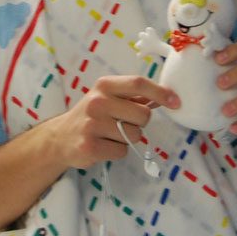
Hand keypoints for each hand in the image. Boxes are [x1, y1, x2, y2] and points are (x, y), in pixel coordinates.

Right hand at [50, 75, 178, 169]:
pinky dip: (117, 151)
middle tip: (123, 123)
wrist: (60, 138)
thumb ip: (134, 96)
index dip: (160, 92)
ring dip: (127, 139)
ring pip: (135, 136)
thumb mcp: (108, 97)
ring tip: (109, 135)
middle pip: (143, 114)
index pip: (138, 83)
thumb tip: (166, 96)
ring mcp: (92, 124)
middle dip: (140, 123)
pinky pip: (122, 152)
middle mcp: (98, 102)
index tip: (176, 102)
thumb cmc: (92, 115)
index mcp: (105, 85)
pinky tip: (103, 145)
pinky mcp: (90, 146)